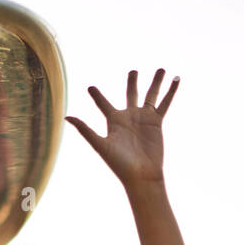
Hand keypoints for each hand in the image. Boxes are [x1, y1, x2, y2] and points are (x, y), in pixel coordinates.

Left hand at [65, 68, 177, 185]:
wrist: (141, 175)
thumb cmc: (119, 163)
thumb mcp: (100, 145)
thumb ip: (85, 130)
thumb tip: (67, 117)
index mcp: (114, 121)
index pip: (103, 104)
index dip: (97, 96)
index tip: (90, 88)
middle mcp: (129, 117)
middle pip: (131, 94)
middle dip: (132, 82)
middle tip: (133, 71)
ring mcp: (144, 118)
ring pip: (150, 95)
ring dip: (156, 82)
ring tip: (161, 69)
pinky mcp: (156, 122)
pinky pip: (164, 103)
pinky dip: (171, 91)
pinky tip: (176, 79)